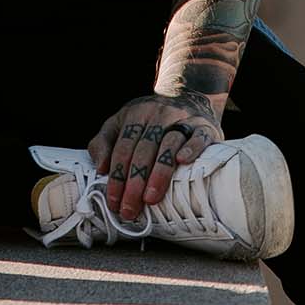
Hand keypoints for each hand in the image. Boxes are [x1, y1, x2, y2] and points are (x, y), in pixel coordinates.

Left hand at [88, 90, 225, 221]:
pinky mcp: (204, 127)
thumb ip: (103, 142)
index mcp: (135, 115)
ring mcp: (182, 119)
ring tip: (150, 199)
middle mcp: (158, 114)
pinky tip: (183, 162)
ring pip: (169, 144)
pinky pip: (198, 137)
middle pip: (144, 150)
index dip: (116, 176)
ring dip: (159, 173)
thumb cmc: (148, 120)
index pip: (123, 147)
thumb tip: (100, 168)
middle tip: (130, 208)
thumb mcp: (120, 123)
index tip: (113, 201)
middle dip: (134, 182)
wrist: (187, 96)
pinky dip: (191, 149)